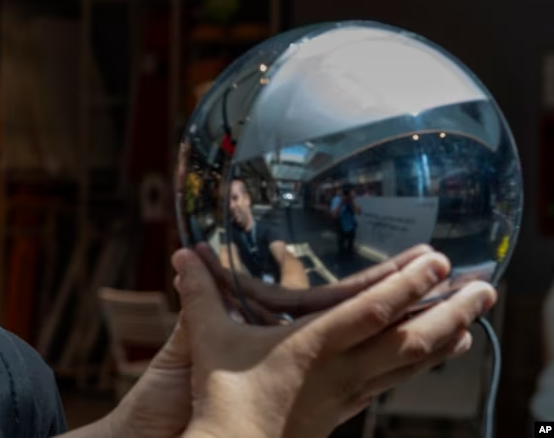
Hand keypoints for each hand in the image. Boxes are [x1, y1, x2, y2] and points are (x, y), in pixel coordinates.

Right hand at [100, 245, 443, 436]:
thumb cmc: (225, 396)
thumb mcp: (210, 339)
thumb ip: (199, 294)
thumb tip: (184, 257)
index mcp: (313, 346)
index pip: (371, 310)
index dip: (407, 283)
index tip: (437, 260)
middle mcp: (340, 370)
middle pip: (409, 340)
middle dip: (450, 313)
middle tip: (485, 290)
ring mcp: (347, 394)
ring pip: (407, 367)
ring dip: (442, 343)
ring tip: (470, 325)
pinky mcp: (342, 412)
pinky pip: (389, 386)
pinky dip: (415, 369)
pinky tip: (423, 362)